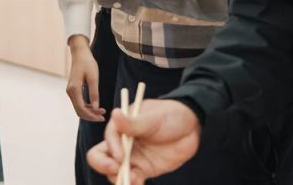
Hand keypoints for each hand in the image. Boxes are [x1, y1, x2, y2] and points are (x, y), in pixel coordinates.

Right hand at [66, 36, 104, 121]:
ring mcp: (71, 91)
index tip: (102, 117)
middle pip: (79, 110)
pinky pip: (79, 102)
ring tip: (102, 111)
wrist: (80, 53)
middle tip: (103, 116)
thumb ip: (94, 93)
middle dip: (91, 116)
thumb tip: (96, 107)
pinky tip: (96, 106)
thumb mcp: (93, 78)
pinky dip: (87, 107)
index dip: (91, 116)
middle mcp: (70, 92)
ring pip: (79, 108)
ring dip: (90, 112)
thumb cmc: (87, 63)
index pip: (81, 108)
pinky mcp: (74, 90)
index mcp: (74, 89)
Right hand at [87, 99, 201, 183]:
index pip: (108, 138)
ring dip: (119, 178)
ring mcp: (132, 157)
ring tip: (132, 182)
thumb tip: (115, 114)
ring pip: (114, 171)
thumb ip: (134, 122)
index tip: (121, 157)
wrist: (191, 127)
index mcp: (121, 126)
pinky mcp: (143, 169)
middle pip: (101, 156)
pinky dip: (132, 184)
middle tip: (115, 171)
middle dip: (103, 165)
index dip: (111, 148)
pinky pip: (132, 179)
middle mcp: (122, 143)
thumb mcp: (154, 117)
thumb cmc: (170, 115)